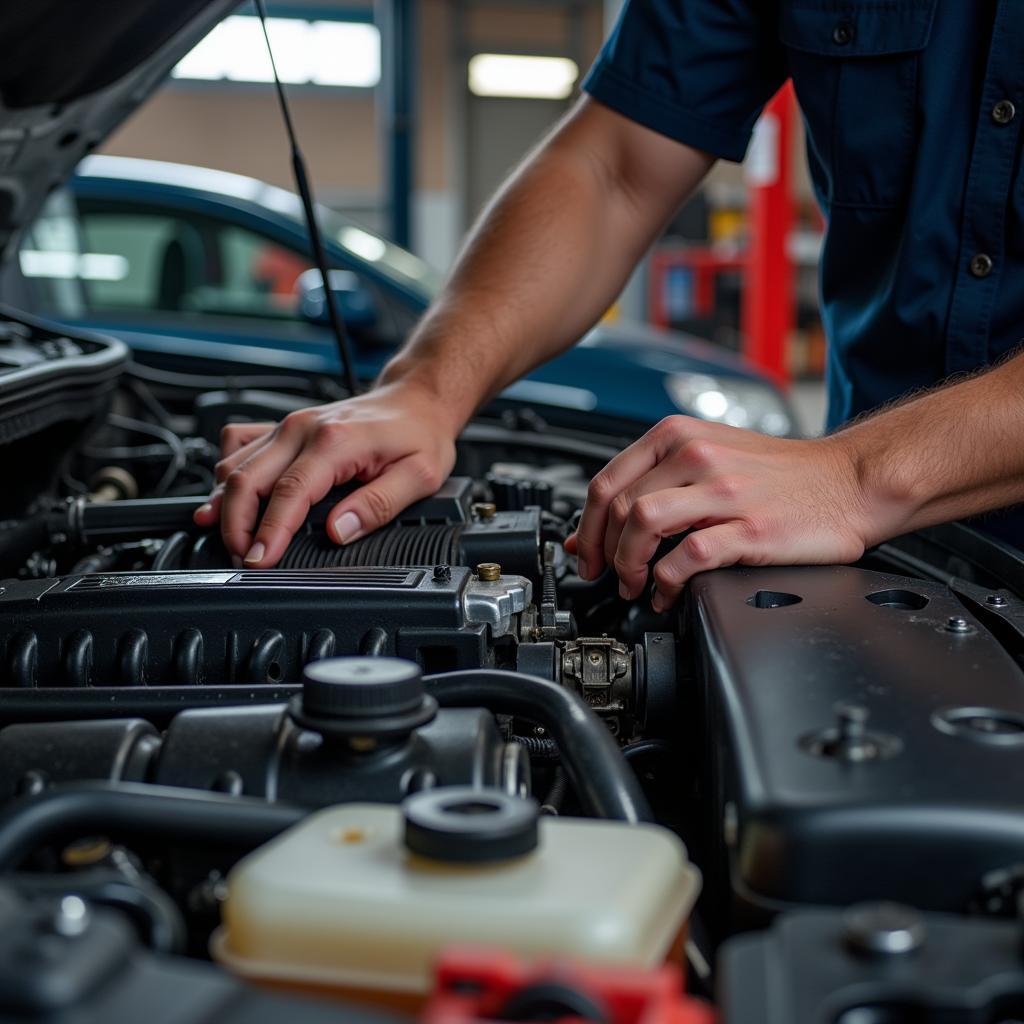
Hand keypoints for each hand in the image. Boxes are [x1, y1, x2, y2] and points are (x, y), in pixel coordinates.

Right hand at [193, 382, 457, 567]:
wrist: (416, 400)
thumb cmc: (419, 434)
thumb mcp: (419, 476)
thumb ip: (378, 505)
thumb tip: (339, 531)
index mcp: (335, 441)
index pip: (288, 493)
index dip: (269, 532)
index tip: (259, 561)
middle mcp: (303, 429)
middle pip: (246, 479)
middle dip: (237, 527)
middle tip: (244, 560)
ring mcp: (288, 426)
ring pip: (234, 465)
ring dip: (226, 506)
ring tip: (235, 541)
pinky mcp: (282, 428)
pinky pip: (237, 446)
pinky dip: (226, 475)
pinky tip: (229, 499)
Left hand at [565, 415, 872, 610]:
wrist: (849, 480)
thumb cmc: (781, 474)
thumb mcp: (709, 459)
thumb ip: (653, 486)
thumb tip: (595, 529)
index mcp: (680, 437)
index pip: (607, 480)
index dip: (586, 525)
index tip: (585, 552)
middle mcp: (696, 457)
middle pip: (618, 505)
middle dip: (601, 550)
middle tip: (606, 575)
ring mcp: (723, 492)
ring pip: (643, 523)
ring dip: (627, 564)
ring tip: (634, 585)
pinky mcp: (749, 528)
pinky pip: (688, 558)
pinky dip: (666, 584)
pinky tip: (669, 596)